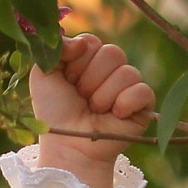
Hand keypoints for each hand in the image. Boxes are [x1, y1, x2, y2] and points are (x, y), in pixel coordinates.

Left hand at [31, 31, 155, 187]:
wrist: (68, 145)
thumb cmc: (54, 113)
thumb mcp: (43, 75)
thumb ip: (57, 48)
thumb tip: (82, 42)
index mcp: (87, 60)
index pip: (92, 42)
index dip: (78, 61)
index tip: (67, 80)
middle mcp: (110, 70)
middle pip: (112, 52)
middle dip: (90, 79)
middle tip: (81, 97)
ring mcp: (128, 86)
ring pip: (127, 72)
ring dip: (103, 95)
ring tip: (94, 110)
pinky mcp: (144, 105)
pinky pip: (143, 90)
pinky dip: (124, 103)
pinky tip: (114, 115)